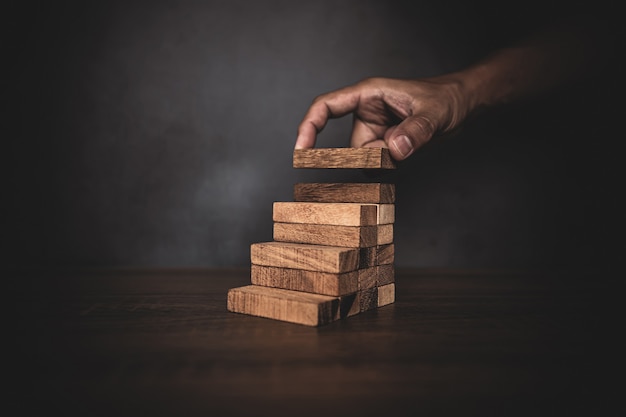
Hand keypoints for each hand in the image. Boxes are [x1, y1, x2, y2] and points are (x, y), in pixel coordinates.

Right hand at [295, 76, 472, 160]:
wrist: (462, 105)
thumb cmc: (446, 98)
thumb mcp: (435, 112)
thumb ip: (415, 131)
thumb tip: (394, 151)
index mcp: (368, 94)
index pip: (326, 107)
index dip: (308, 127)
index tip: (301, 151)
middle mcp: (366, 112)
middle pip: (349, 146)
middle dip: (369, 157)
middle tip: (396, 150)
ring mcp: (373, 131)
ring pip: (363, 160)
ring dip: (383, 163)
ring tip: (410, 146)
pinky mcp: (382, 146)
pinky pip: (376, 166)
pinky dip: (389, 167)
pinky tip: (408, 152)